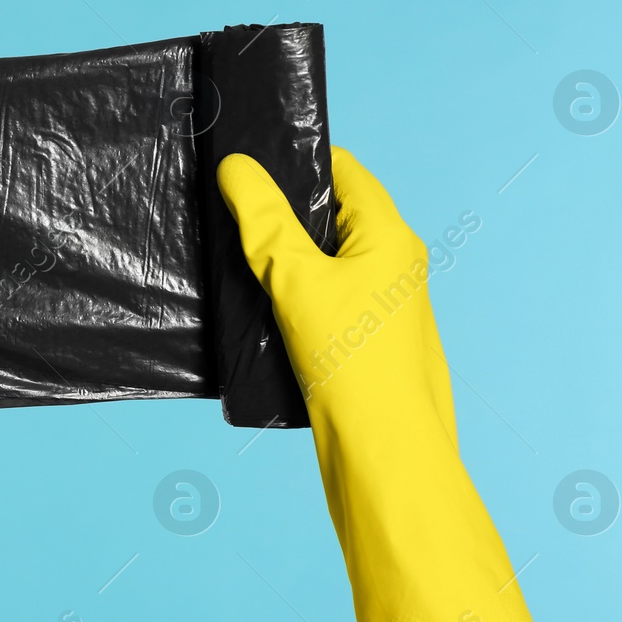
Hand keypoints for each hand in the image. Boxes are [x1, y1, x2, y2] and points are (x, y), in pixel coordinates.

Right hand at [218, 148, 554, 621]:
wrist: (385, 461)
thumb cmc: (354, 366)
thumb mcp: (296, 281)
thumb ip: (264, 221)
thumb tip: (237, 167)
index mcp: (391, 238)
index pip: (344, 172)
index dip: (295, 161)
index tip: (246, 163)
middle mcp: (394, 269)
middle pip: (330, 219)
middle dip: (281, 216)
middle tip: (227, 213)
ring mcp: (381, 311)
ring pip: (322, 266)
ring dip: (282, 264)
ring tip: (233, 263)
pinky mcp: (363, 349)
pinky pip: (321, 306)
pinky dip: (290, 302)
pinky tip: (254, 315)